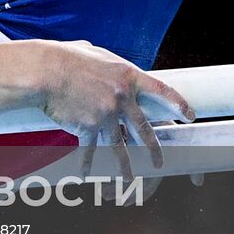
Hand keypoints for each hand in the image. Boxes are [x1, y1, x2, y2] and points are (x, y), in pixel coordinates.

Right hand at [30, 39, 195, 183]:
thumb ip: (109, 67)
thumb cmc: (65, 57)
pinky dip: (88, 163)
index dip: (179, 104)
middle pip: (144, 129)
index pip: (162, 91)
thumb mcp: (95, 54)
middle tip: (159, 163)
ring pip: (119, 146)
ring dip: (124, 166)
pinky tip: (87, 174)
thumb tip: (112, 72)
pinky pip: (91, 148)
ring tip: (128, 180)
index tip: (190, 115)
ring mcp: (106, 114)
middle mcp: (122, 98)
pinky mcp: (88, 126)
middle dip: (153, 149)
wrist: (44, 72)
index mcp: (127, 76)